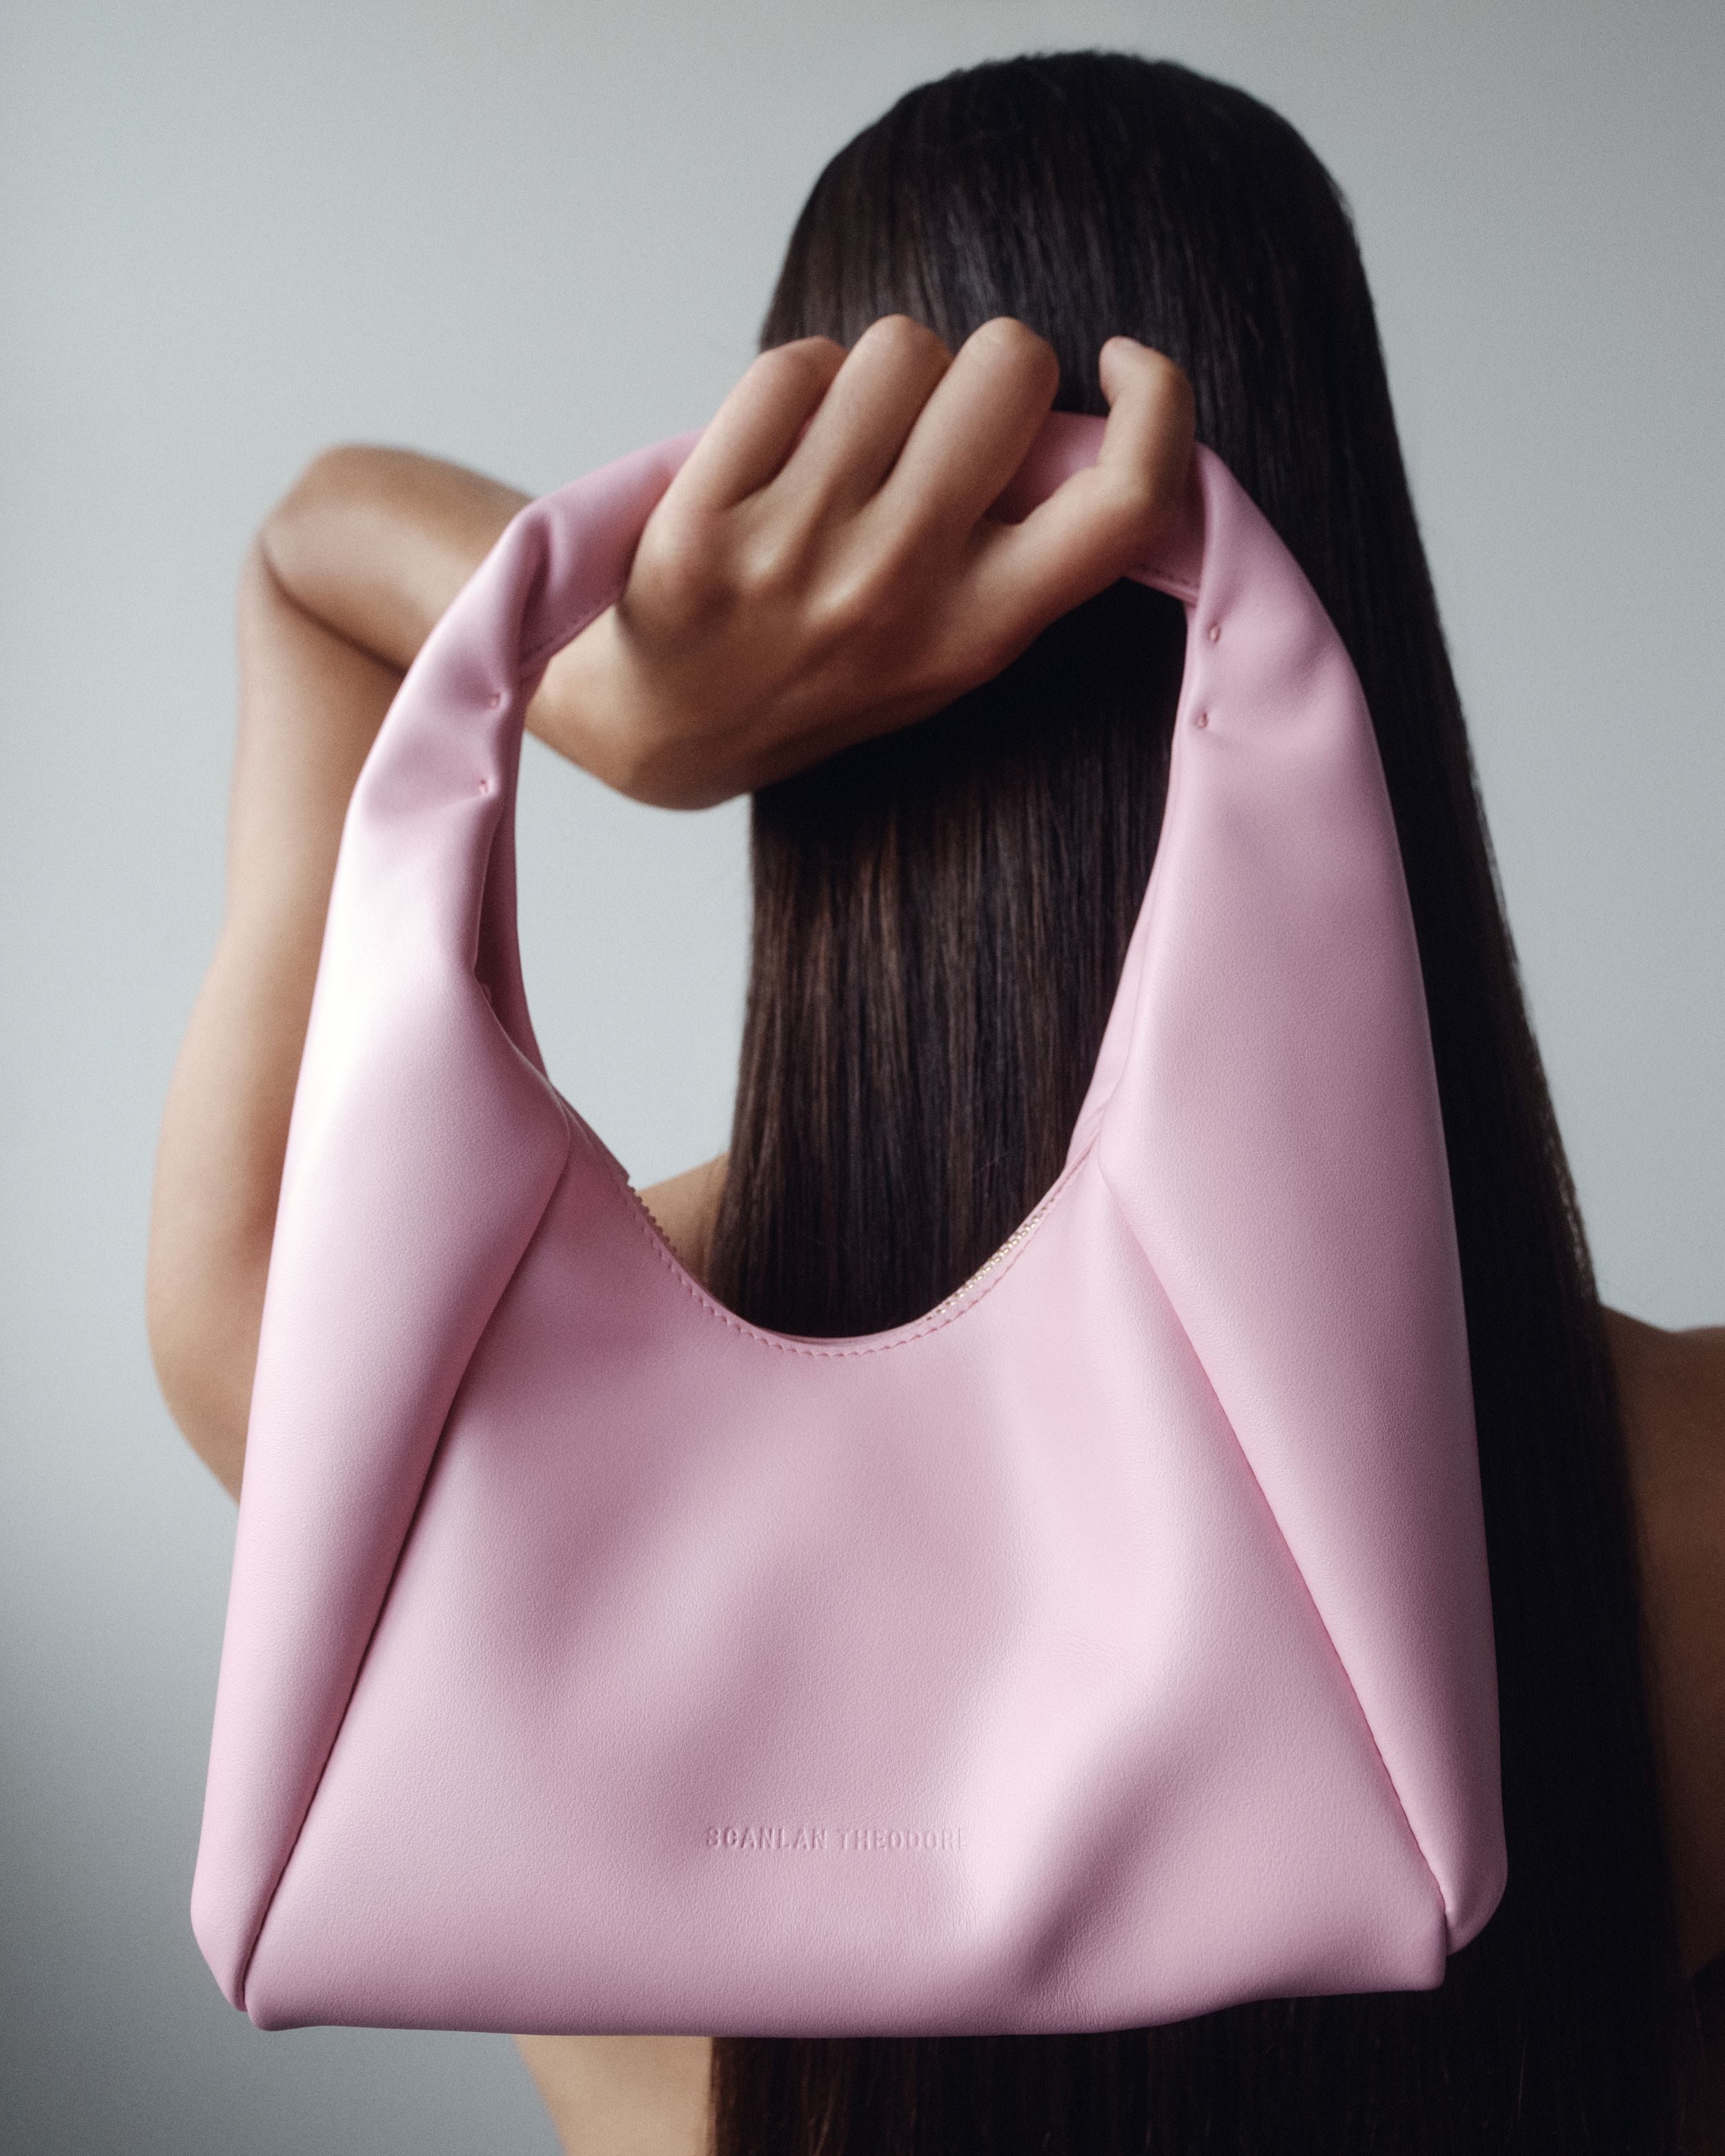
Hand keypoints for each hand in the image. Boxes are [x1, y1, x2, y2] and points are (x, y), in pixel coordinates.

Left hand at [532, 316, 1194, 809]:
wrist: (663, 732)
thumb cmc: (821, 672)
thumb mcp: (947, 649)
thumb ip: (1023, 554)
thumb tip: (1087, 423)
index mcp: (978, 631)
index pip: (1127, 499)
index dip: (1159, 402)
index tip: (1122, 365)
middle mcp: (897, 586)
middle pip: (1010, 365)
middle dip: (986, 368)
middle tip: (941, 426)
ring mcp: (798, 549)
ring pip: (901, 347)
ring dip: (882, 374)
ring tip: (846, 446)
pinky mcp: (705, 518)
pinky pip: (793, 367)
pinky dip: (794, 384)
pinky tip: (777, 447)